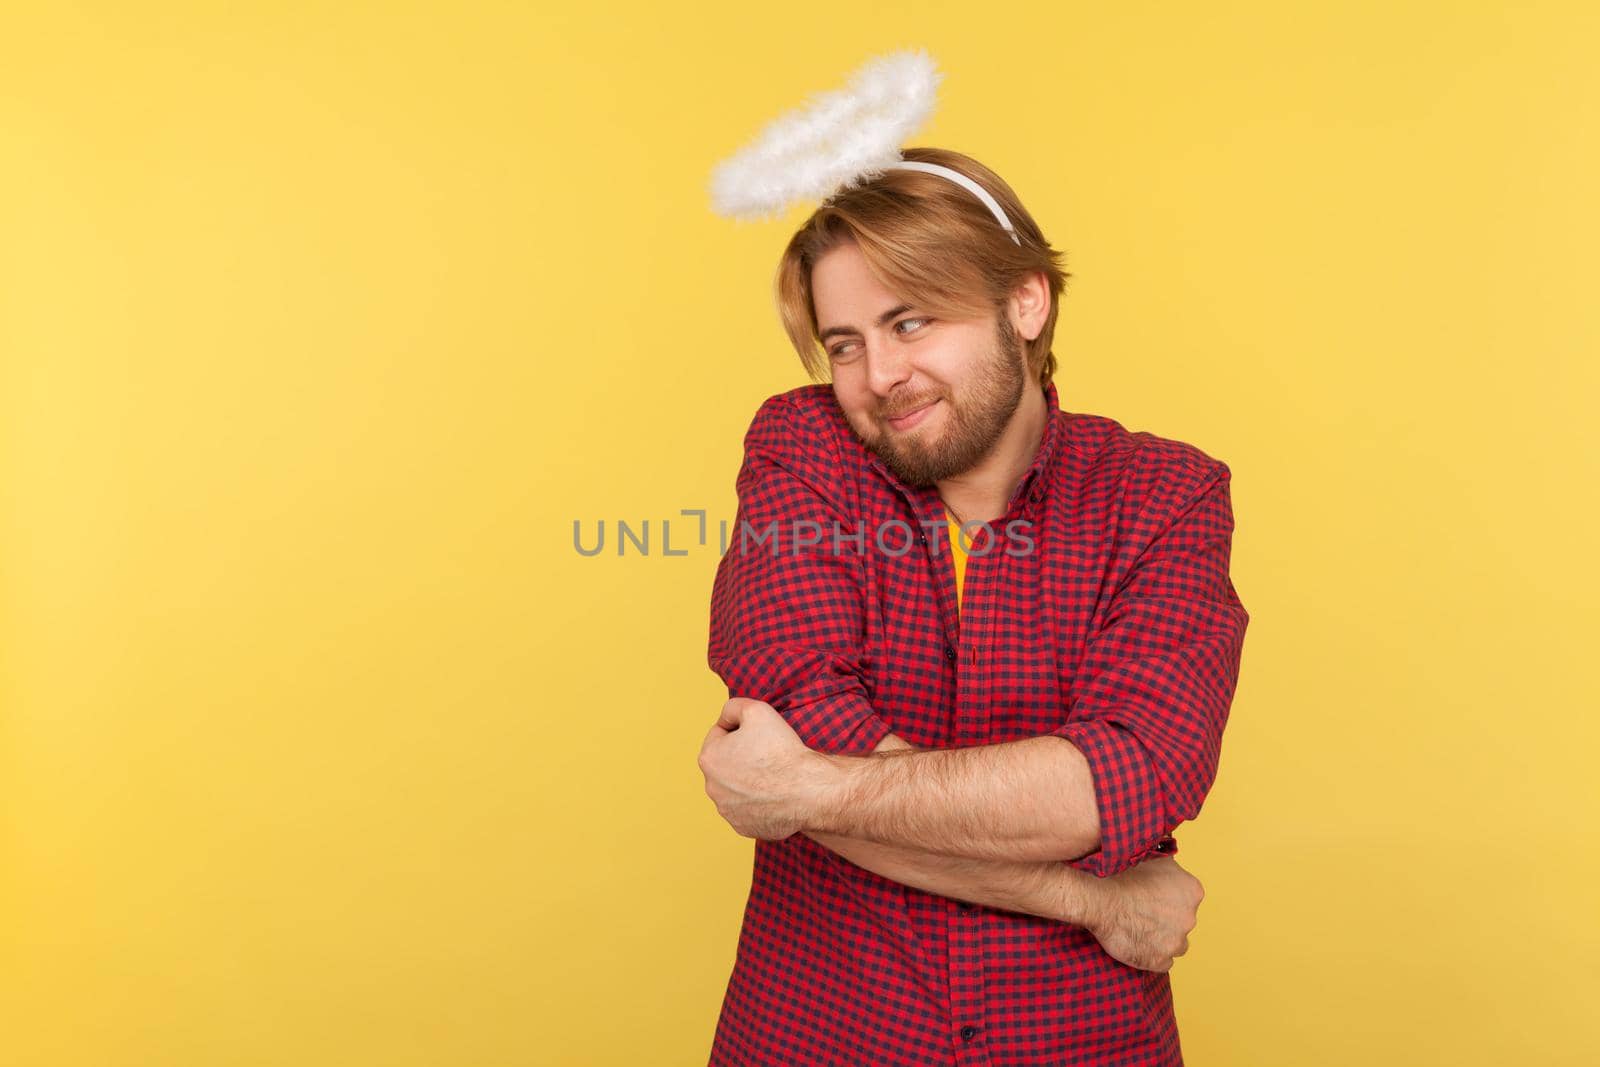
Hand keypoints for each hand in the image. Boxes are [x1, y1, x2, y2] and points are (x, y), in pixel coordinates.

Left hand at [698, 698, 830, 840]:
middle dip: (741, 756)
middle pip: (725, 763)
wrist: (808, 790)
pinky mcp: (742, 827)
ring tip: (772, 775)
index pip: (719, 734)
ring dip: (747, 780)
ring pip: (734, 788)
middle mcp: (712, 788)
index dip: (740, 729)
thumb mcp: (756, 710)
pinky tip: (774, 794)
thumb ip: (733, 707)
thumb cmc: (782, 751)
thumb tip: (726, 717)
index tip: (759, 734)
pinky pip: (746, 809)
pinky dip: (757, 802)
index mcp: (709, 758)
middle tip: (767, 753)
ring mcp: (727, 811)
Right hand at [1082, 856, 1203, 972]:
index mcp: (1192, 891)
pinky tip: (1136, 942)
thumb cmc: (1122, 875)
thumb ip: (1169, 863)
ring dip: (1161, 938)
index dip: (1169, 898)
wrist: (1100, 899)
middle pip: (1182, 921)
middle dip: (1166, 919)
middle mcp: (1190, 917)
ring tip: (1138, 928)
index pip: (1187, 899)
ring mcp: (1176, 942)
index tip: (1152, 897)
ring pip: (1175, 943)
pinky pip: (1162, 961)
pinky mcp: (1160, 961)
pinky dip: (1151, 955)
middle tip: (1142, 911)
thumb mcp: (1151, 856)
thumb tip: (1171, 853)